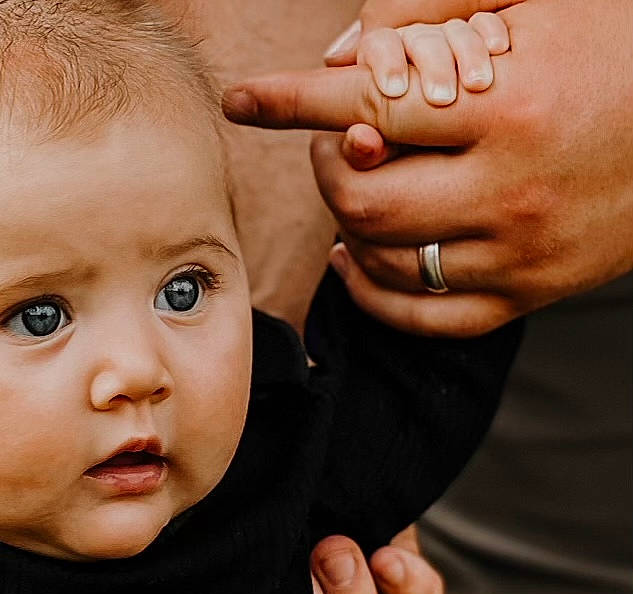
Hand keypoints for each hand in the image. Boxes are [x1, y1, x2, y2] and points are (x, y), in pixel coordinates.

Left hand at [224, 0, 632, 333]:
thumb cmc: (618, 41)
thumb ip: (436, 11)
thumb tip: (343, 59)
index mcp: (509, 102)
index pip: (368, 105)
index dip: (293, 103)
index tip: (245, 101)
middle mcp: (509, 186)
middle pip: (362, 197)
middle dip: (327, 165)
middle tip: (332, 139)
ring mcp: (519, 250)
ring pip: (384, 261)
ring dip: (347, 226)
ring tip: (355, 187)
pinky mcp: (530, 294)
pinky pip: (425, 316)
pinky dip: (375, 292)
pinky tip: (361, 259)